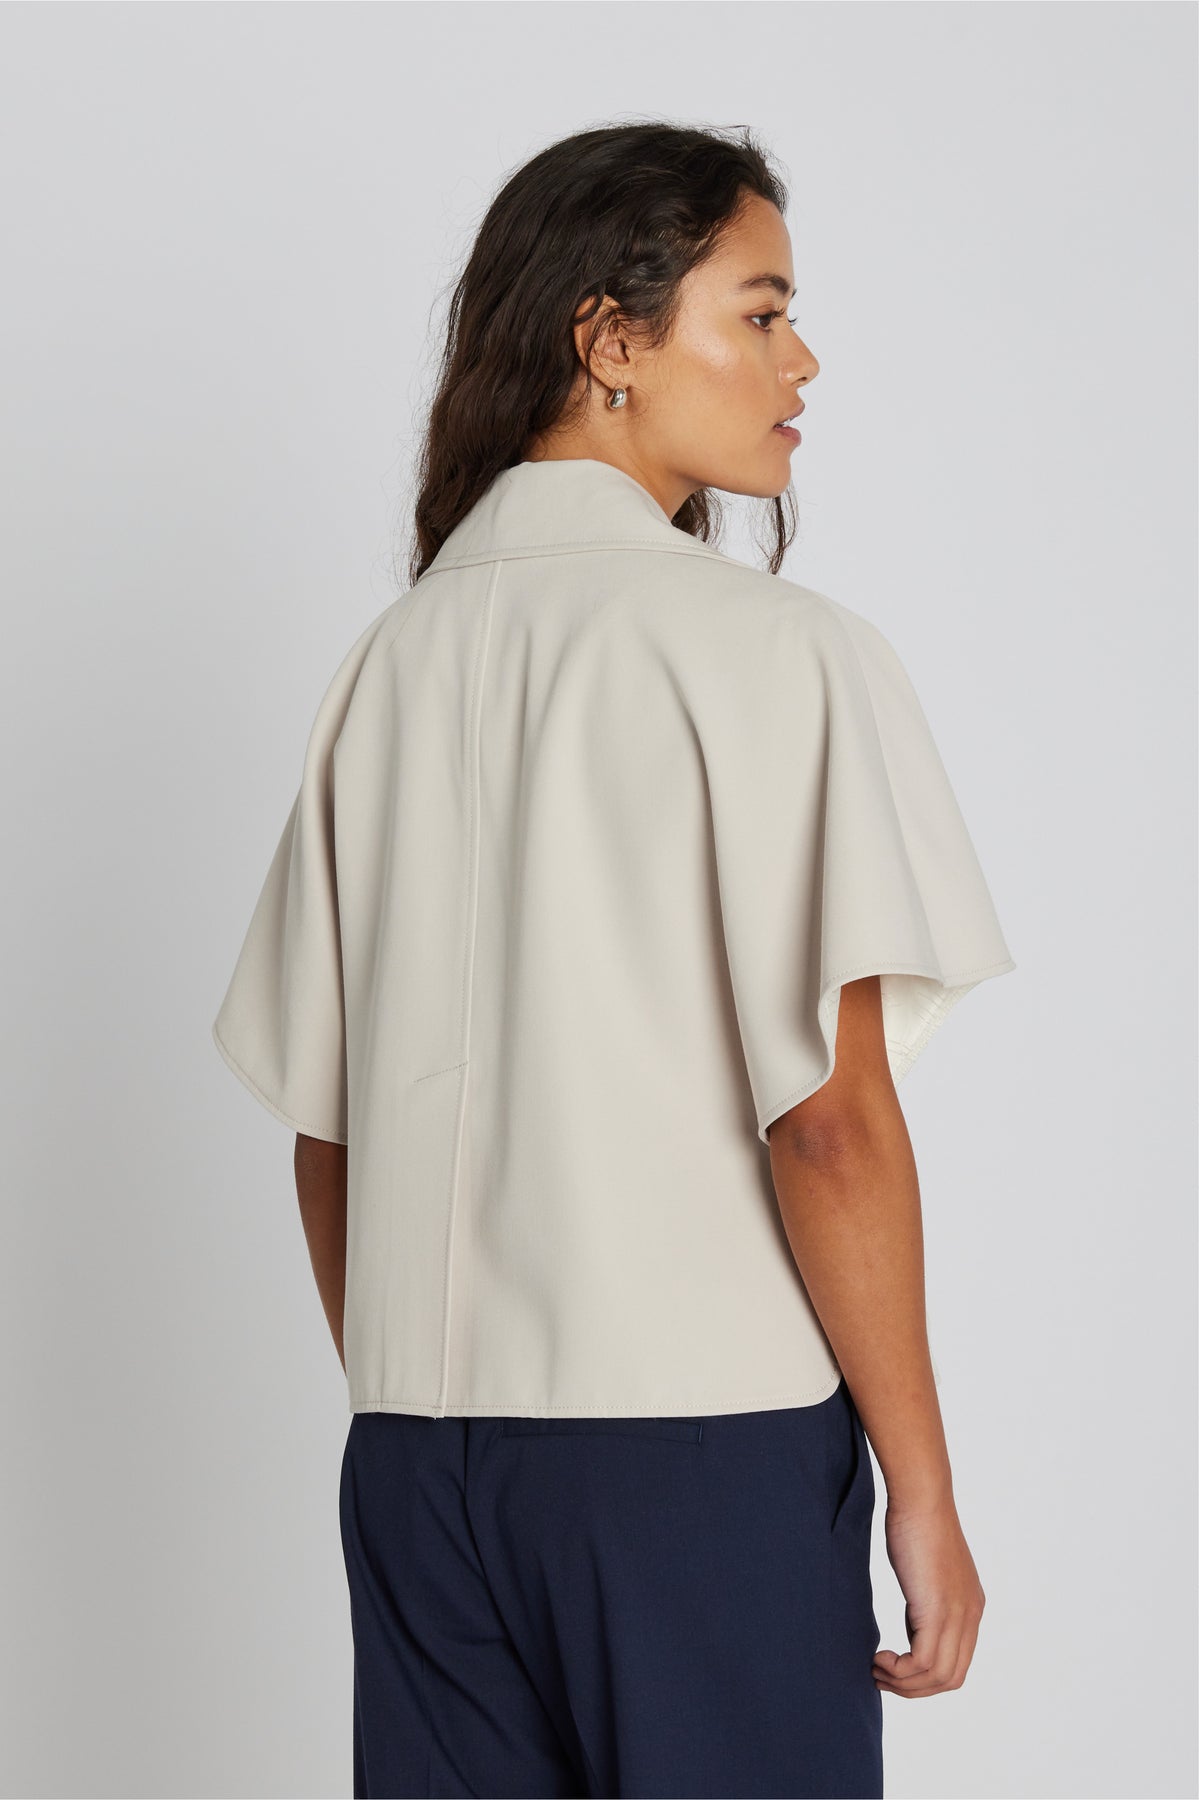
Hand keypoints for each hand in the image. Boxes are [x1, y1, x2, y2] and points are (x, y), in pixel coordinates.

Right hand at [873, 1496, 984, 1696]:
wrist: (921, 1497)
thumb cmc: (915, 1521)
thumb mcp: (926, 1570)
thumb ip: (927, 1598)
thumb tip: (914, 1620)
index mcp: (970, 1607)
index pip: (957, 1663)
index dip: (926, 1676)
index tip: (896, 1669)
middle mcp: (970, 1615)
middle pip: (951, 1679)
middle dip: (915, 1688)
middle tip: (882, 1676)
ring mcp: (958, 1614)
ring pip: (939, 1676)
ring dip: (904, 1683)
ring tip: (876, 1668)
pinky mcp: (938, 1610)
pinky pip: (924, 1662)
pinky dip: (900, 1670)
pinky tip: (879, 1656)